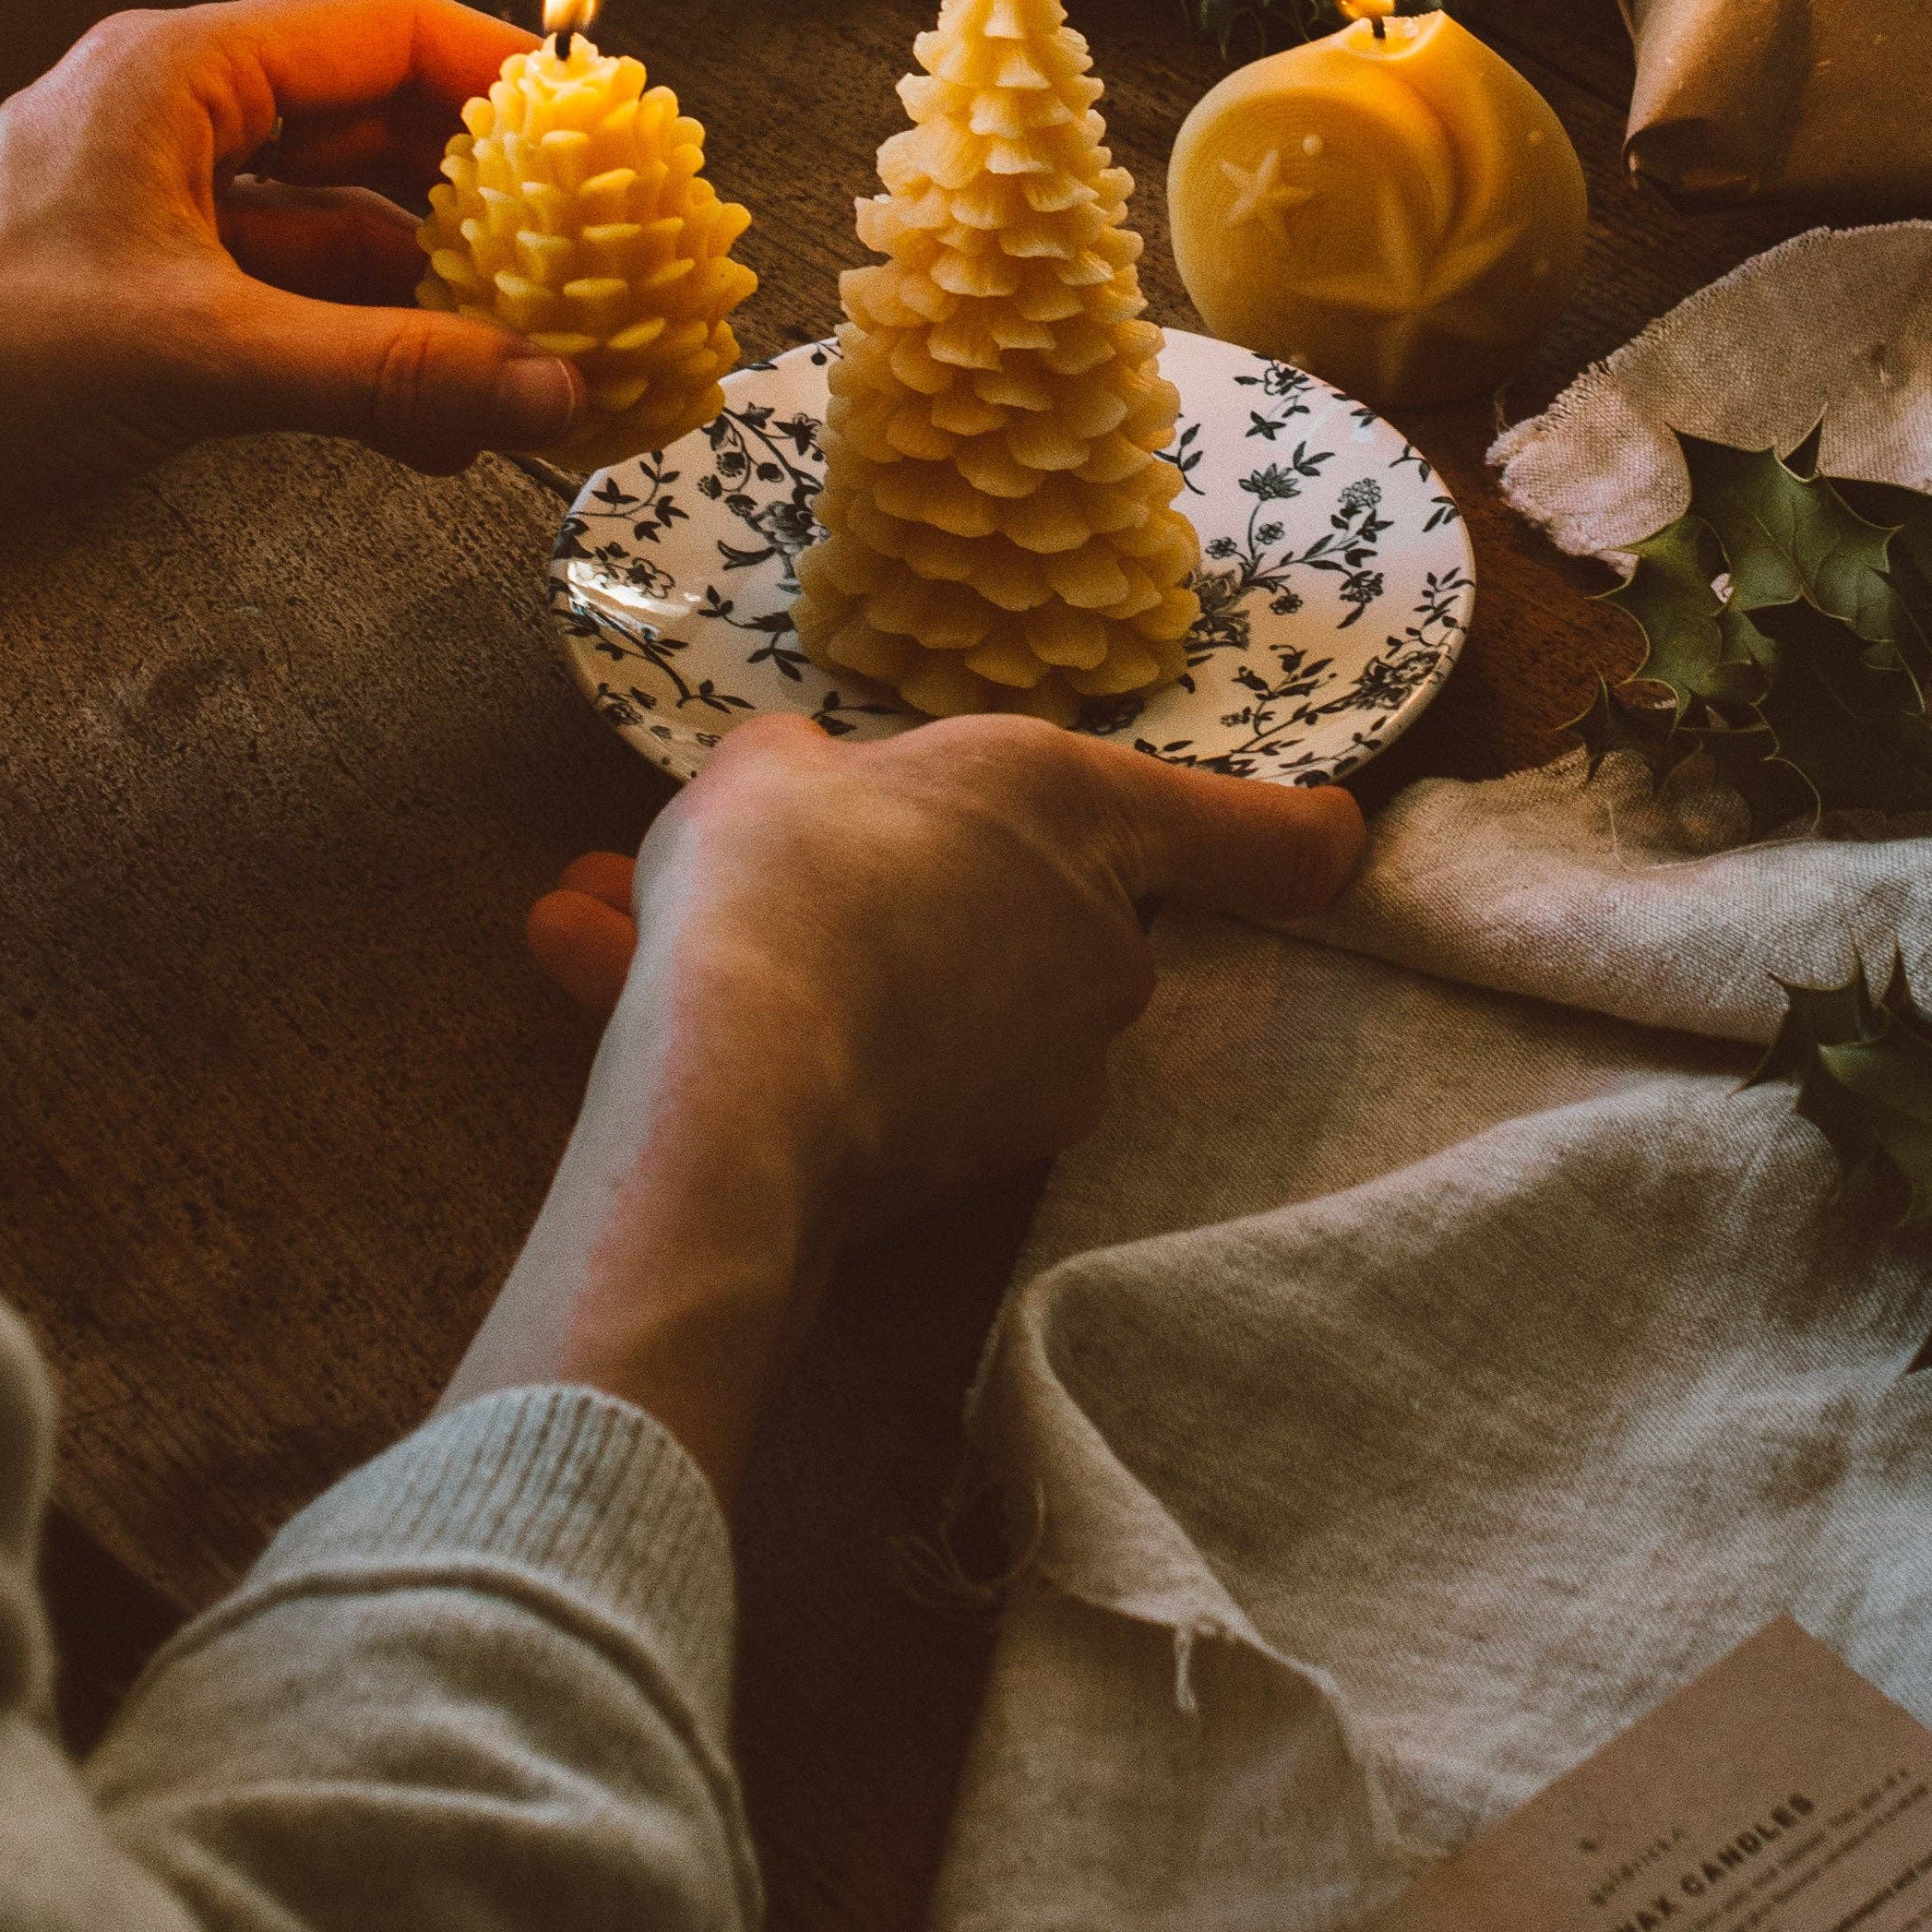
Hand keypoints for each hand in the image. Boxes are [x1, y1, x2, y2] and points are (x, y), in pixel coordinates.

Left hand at [0, 0, 578, 696]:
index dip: (504, 75)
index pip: (380, 30)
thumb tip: (541, 386)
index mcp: (173, 75)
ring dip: (439, 295)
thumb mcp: (199, 360)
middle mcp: (172, 129)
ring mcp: (160, 222)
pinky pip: (297, 313)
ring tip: (538, 359)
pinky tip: (443, 425)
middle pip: (376, 127)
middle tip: (595, 255)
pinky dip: (373, 358)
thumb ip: (389, 373)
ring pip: (345, 231)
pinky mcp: (148, 314)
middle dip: (489, 198)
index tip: (602, 135)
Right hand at [447, 716, 1363, 1494]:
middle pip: (1053, 909)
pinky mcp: (976, 1163)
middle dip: (911, 884)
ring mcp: (1050, 1068)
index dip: (1296, 831)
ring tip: (601, 917)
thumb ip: (812, 775)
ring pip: (926, 989)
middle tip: (777, 864)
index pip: (1259, 834)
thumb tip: (807, 794)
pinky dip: (770, 1037)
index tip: (1333, 833)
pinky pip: (870, 1069)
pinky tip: (598, 975)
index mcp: (1082, 811)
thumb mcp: (771, 768)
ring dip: (802, 962)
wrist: (736, 1076)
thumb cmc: (781, 869)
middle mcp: (1099, 946)